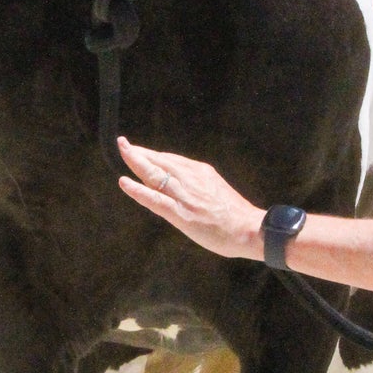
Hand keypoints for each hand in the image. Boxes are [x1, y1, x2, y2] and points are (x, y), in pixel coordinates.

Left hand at [117, 138, 264, 260]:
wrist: (250, 229)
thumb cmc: (235, 216)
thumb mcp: (215, 190)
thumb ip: (198, 186)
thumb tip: (182, 188)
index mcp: (200, 172)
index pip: (170, 160)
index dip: (153, 155)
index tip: (139, 151)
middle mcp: (191, 178)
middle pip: (159, 161)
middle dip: (139, 152)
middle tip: (123, 143)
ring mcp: (185, 195)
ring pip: (154, 174)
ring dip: (135, 162)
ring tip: (122, 151)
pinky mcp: (181, 213)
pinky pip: (155, 199)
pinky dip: (138, 190)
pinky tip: (124, 182)